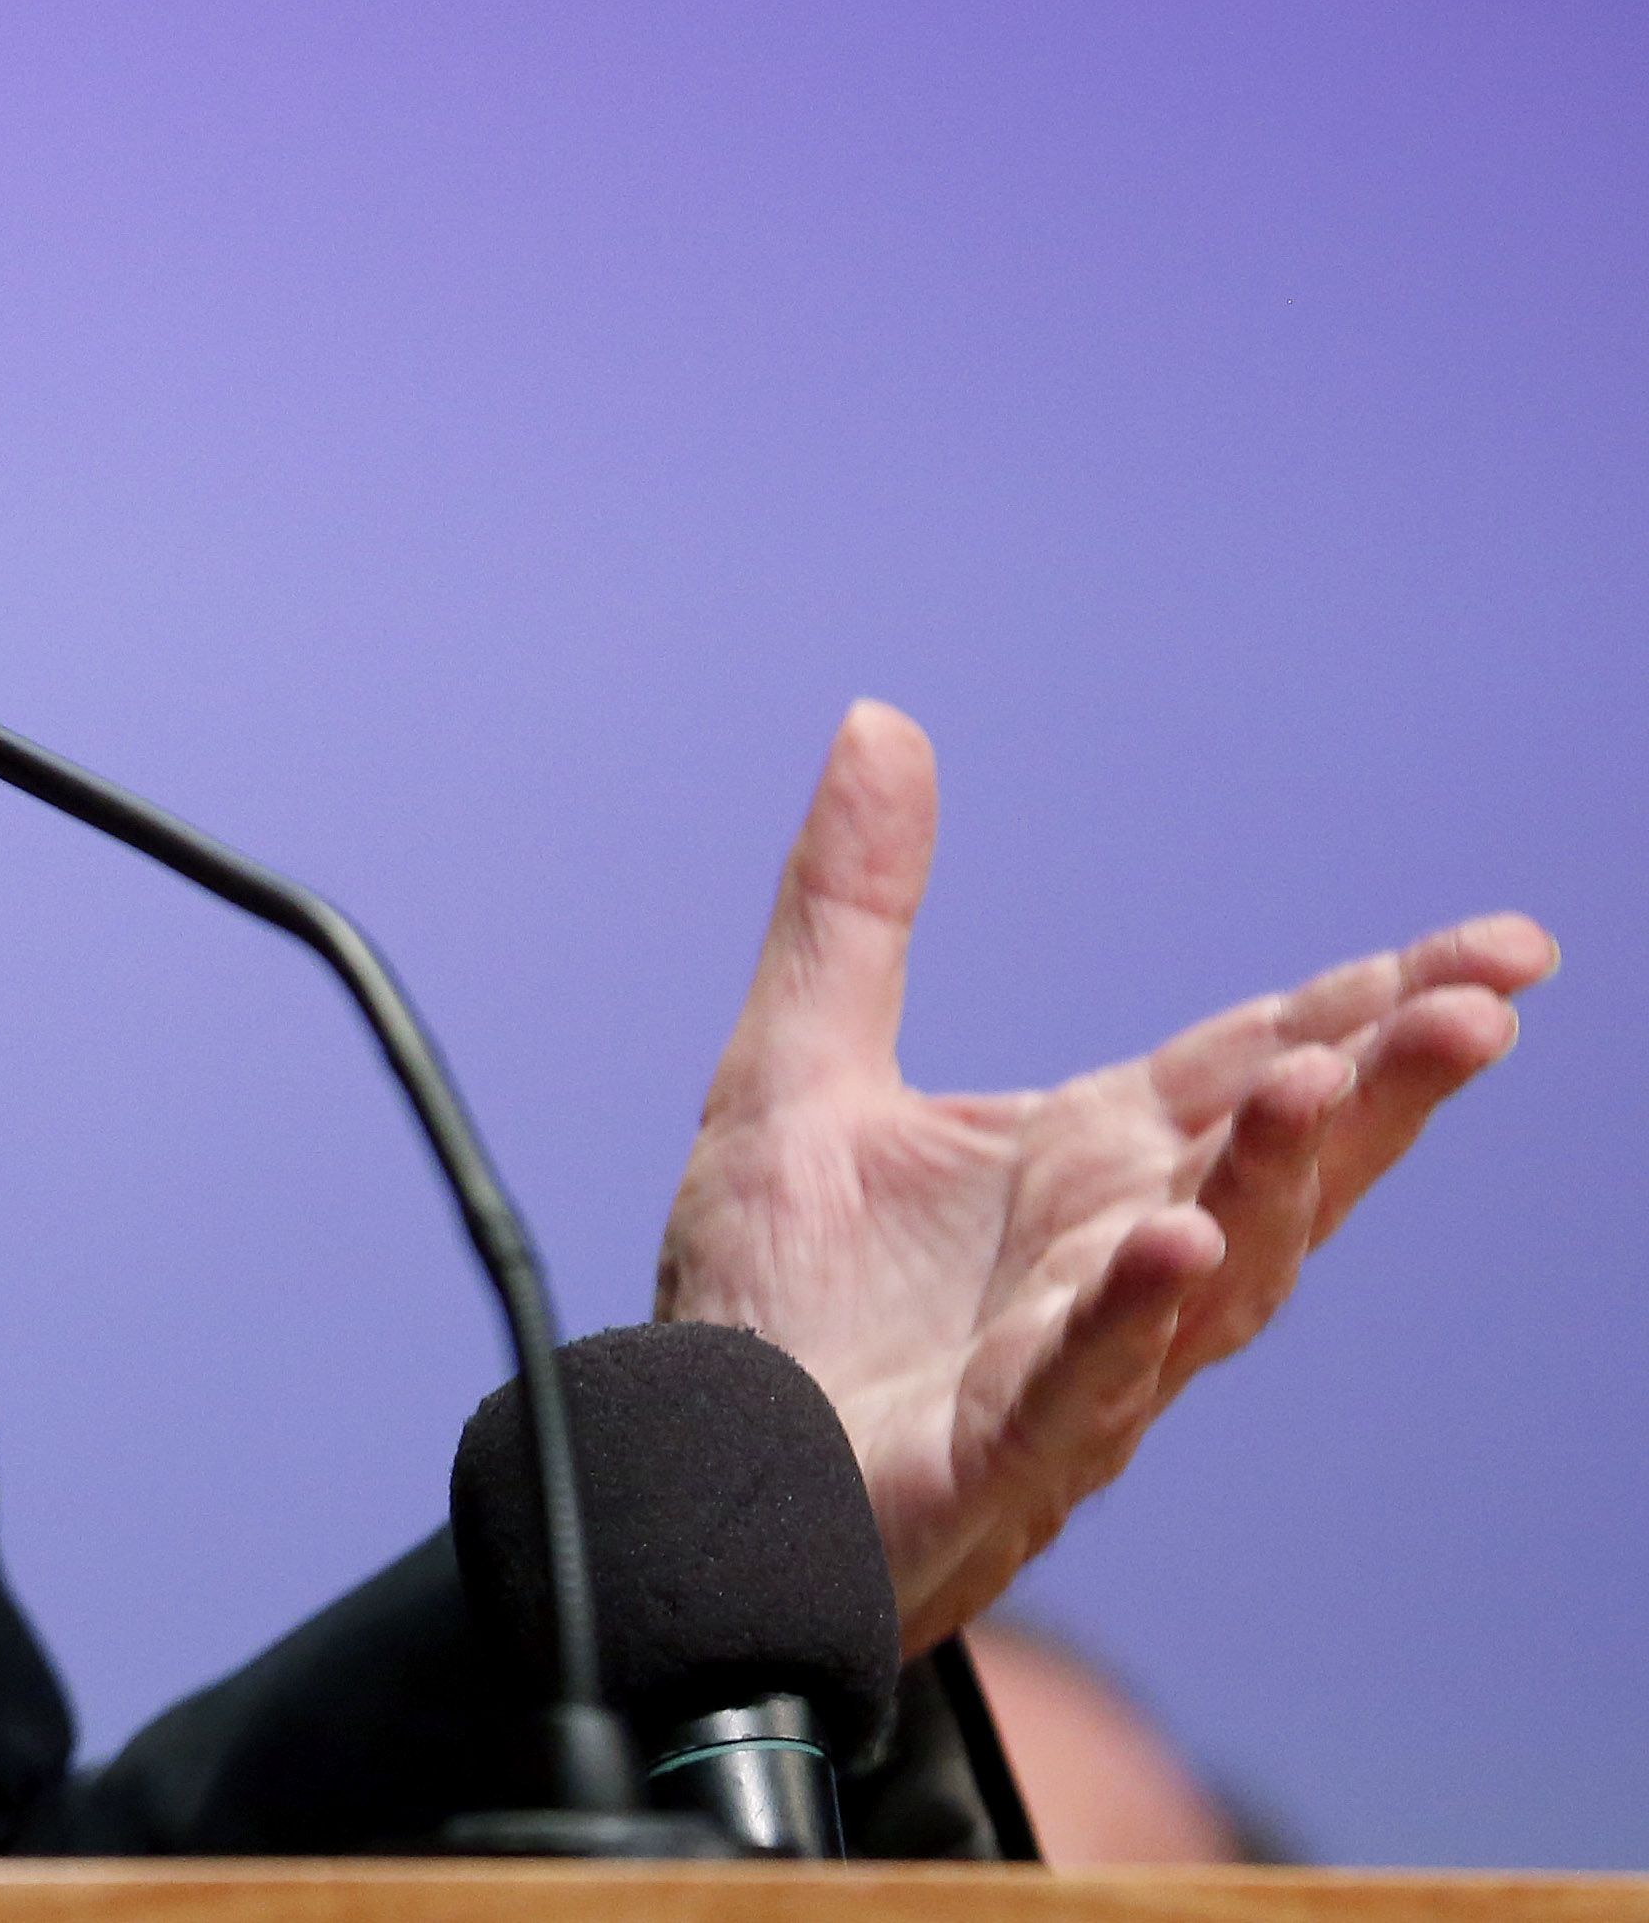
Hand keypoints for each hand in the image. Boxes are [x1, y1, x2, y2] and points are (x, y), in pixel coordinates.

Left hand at [657, 701, 1552, 1650]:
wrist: (691, 1472)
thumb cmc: (769, 1305)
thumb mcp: (793, 1066)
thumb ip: (853, 906)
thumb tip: (880, 723)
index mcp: (1085, 1164)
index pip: (1256, 1064)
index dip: (1375, 1005)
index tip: (1503, 949)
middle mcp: (1112, 1257)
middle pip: (1279, 1163)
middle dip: (1383, 1086)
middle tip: (1481, 1007)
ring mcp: (1073, 1361)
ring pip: (1214, 1274)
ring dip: (1272, 1182)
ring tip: (1328, 1083)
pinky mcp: (996, 1450)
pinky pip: (1080, 1382)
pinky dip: (1130, 1319)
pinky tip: (1173, 1250)